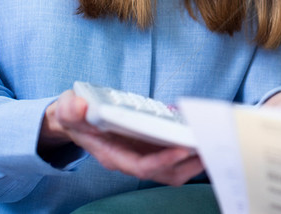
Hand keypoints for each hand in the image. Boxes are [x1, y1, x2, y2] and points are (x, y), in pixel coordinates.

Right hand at [40, 90, 203, 184]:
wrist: (77, 119)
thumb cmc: (76, 116)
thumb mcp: (68, 108)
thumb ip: (72, 109)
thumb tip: (80, 106)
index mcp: (112, 154)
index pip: (141, 166)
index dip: (163, 161)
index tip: (183, 150)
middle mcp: (130, 159)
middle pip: (164, 173)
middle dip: (188, 164)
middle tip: (209, 147)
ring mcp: (142, 154)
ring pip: (172, 168)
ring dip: (193, 160)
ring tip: (211, 143)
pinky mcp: (149, 146)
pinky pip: (173, 154)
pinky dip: (187, 147)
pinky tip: (198, 133)